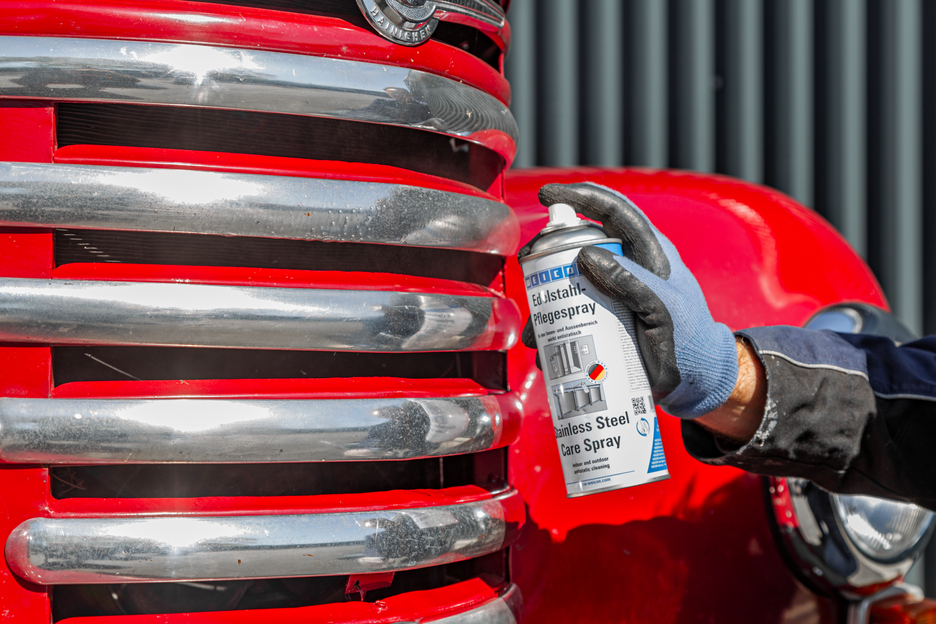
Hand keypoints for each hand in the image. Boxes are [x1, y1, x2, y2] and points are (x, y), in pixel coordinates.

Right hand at [521, 183, 738, 418]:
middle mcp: (626, 266)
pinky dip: (553, 331)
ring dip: (546, 302)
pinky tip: (544, 349)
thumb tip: (585, 254)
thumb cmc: (689, 338)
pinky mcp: (603, 319)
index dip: (580, 196)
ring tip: (536, 328)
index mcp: (648, 251)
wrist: (695, 378)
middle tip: (529, 263)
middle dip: (549, 253)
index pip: (612, 210)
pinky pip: (571, 316)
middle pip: (579, 244)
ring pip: (570, 283)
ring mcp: (613, 292)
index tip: (546, 195)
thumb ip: (632, 282)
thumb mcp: (664, 308)